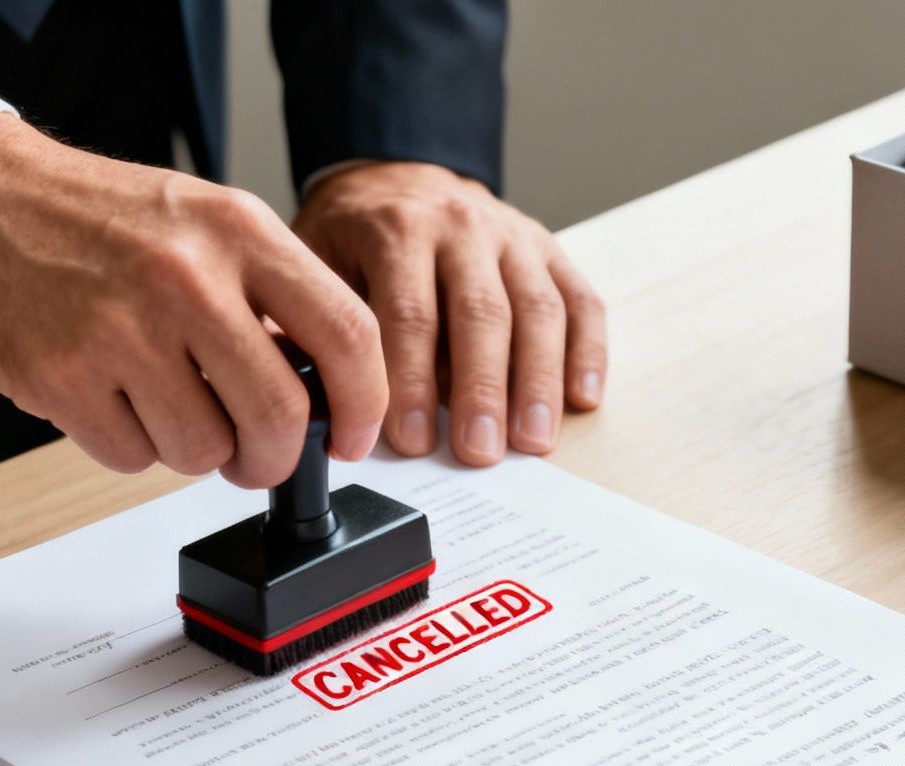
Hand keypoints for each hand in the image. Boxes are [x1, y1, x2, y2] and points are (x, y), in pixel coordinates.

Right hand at [0, 115, 386, 488]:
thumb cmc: (97, 219)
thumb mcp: (206, 222)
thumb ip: (273, 293)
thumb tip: (331, 387)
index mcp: (238, 231)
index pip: (347, 334)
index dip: (365, 404)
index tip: (354, 435)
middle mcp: (186, 278)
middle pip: (280, 416)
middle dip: (275, 457)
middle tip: (259, 455)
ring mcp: (121, 331)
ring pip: (204, 452)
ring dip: (195, 450)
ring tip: (166, 403)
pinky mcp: (63, 379)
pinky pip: (133, 459)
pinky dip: (132, 447)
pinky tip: (114, 398)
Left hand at [292, 162, 606, 464]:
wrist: (394, 175)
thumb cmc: (353, 236)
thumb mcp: (316, 261)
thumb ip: (324, 323)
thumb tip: (322, 403)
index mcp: (398, 229)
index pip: (410, 312)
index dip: (411, 383)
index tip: (411, 441)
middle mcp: (462, 226)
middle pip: (482, 314)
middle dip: (482, 390)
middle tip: (480, 451)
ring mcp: (513, 237)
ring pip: (538, 310)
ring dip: (538, 382)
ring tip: (532, 440)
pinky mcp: (549, 250)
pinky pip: (580, 301)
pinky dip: (587, 352)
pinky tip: (581, 400)